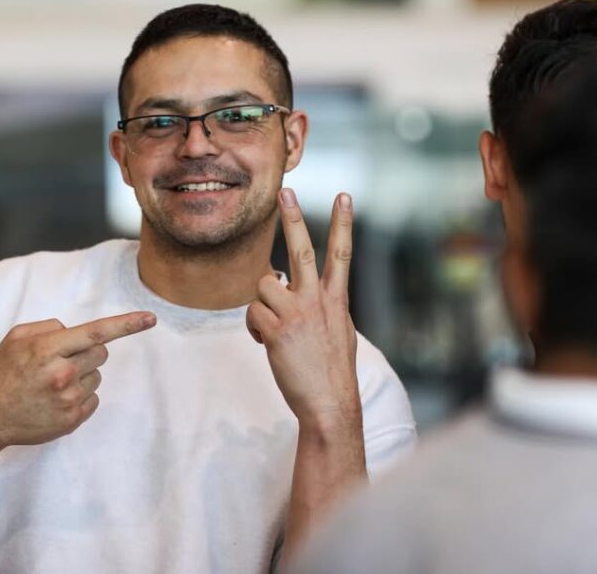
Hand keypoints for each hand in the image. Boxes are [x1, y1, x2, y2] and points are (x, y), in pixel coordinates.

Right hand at [0, 311, 156, 448]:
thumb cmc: (1, 372)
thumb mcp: (16, 337)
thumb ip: (49, 328)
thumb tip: (74, 332)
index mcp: (47, 349)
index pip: (96, 332)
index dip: (126, 324)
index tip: (151, 318)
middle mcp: (61, 374)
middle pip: (101, 353)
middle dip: (88, 353)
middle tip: (62, 361)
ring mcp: (68, 400)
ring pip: (97, 377)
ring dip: (82, 375)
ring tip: (52, 384)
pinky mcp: (71, 420)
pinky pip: (94, 399)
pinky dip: (81, 396)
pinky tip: (56, 400)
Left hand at [247, 189, 360, 429]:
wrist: (329, 404)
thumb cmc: (332, 371)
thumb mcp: (338, 331)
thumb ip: (320, 305)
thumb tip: (293, 287)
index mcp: (336, 300)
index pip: (341, 253)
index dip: (342, 223)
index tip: (344, 195)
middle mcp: (318, 301)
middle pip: (302, 250)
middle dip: (293, 218)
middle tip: (285, 191)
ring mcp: (298, 314)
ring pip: (264, 285)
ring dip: (262, 305)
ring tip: (272, 328)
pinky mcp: (277, 330)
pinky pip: (252, 313)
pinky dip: (254, 326)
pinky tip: (264, 342)